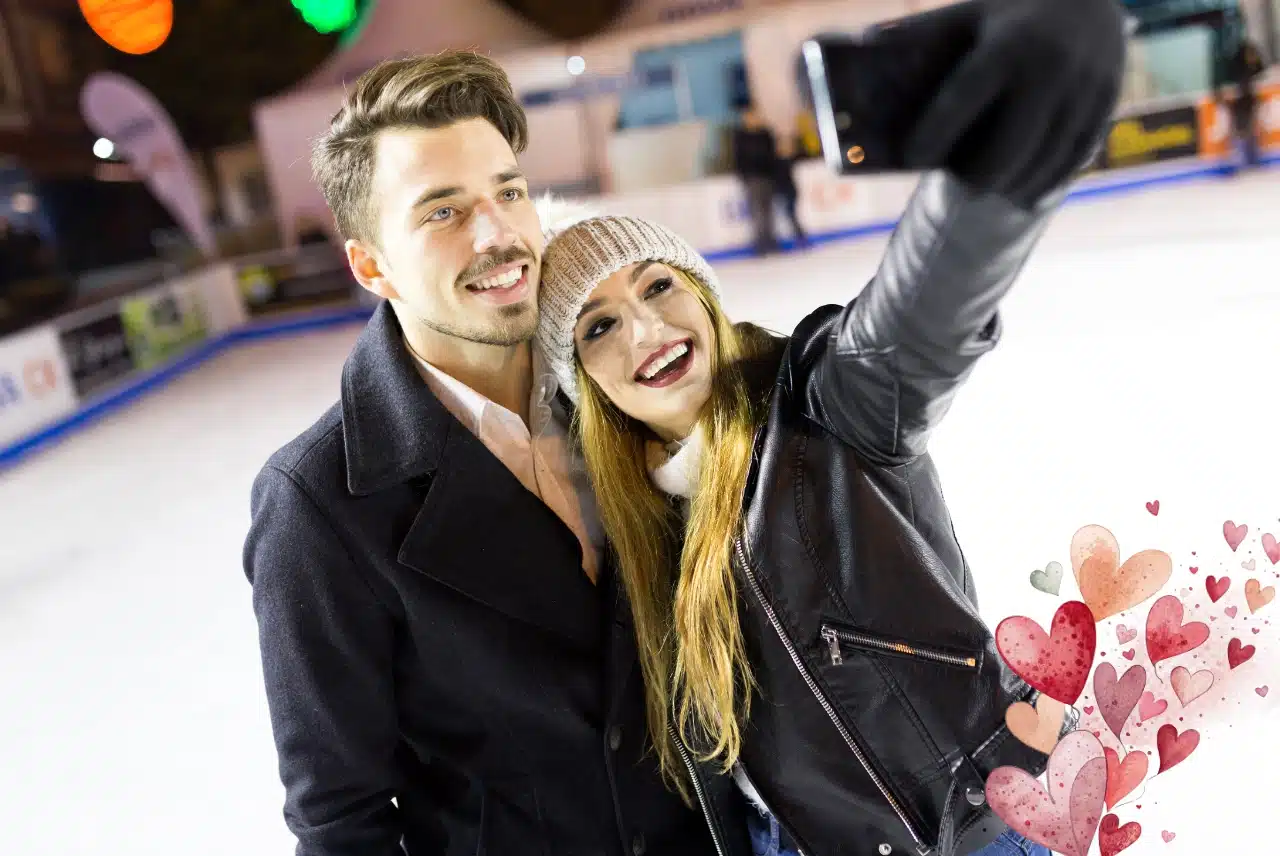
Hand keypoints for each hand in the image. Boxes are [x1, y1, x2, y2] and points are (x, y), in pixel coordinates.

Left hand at [905, 0, 1126, 208]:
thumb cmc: (1009, 10)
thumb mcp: (966, 13)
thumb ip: (918, 33)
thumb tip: (860, 46)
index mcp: (1007, 45)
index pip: (963, 99)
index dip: (933, 133)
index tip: (911, 156)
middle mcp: (1048, 68)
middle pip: (1006, 150)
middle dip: (977, 176)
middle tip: (961, 183)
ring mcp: (1083, 89)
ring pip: (1041, 163)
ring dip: (1011, 184)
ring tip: (989, 189)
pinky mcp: (1105, 105)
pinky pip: (1072, 160)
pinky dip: (1044, 180)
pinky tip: (1024, 191)